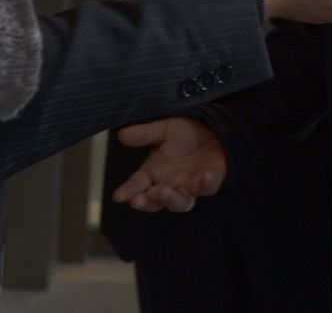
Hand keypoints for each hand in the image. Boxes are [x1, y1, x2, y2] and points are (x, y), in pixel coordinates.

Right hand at [112, 118, 226, 211]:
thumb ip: (145, 134)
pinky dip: (205, 184)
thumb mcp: (164, 130)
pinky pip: (207, 188)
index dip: (127, 191)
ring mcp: (189, 187)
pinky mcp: (209, 183)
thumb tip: (121, 134)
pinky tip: (204, 177)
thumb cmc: (187, 133)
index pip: (137, 186)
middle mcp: (169, 184)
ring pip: (178, 202)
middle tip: (138, 200)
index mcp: (154, 173)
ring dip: (170, 199)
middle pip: (154, 201)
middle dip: (146, 202)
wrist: (214, 129)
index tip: (118, 196)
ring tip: (163, 191)